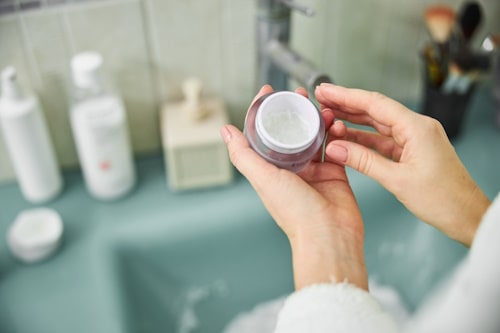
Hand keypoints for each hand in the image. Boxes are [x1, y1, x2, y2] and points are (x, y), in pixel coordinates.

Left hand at [220, 85, 367, 289]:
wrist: (329, 235)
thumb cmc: (296, 213)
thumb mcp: (263, 179)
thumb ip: (243, 154)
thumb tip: (225, 131)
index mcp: (271, 170)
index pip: (264, 134)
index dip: (265, 112)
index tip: (269, 92)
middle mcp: (291, 169)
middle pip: (291, 131)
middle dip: (295, 110)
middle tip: (300, 93)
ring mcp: (313, 170)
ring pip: (315, 136)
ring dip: (318, 119)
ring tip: (322, 107)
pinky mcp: (335, 172)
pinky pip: (335, 146)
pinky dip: (336, 133)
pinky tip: (337, 123)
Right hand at [315, 83, 490, 246]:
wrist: (466, 215)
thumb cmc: (443, 199)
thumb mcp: (397, 180)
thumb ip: (363, 161)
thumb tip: (335, 148)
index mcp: (417, 127)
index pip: (375, 104)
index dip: (346, 96)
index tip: (326, 91)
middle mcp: (417, 128)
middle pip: (374, 110)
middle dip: (346, 104)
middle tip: (321, 99)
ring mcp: (414, 139)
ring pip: (377, 124)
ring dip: (352, 120)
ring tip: (328, 115)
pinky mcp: (411, 151)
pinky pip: (382, 140)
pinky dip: (363, 139)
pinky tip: (346, 138)